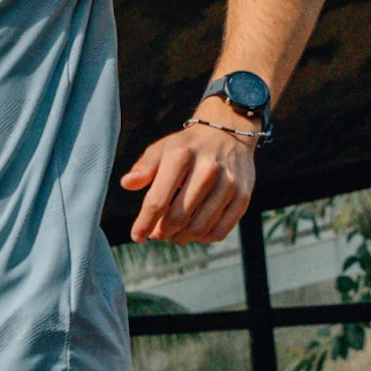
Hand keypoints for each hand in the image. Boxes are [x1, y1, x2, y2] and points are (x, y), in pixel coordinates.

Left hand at [120, 120, 256, 243]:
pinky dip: (203, 238)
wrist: (228, 132)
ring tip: (174, 234)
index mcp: (181, 156)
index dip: (144, 223)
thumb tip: (127, 183)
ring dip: (182, 238)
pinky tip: (195, 232)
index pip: (158, 201)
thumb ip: (144, 167)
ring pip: (199, 228)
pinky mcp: (243, 197)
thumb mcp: (162, 149)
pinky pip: (220, 231)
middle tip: (157, 233)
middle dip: (162, 232)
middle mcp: (207, 169)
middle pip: (179, 218)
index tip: (137, 236)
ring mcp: (228, 184)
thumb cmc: (188, 146)